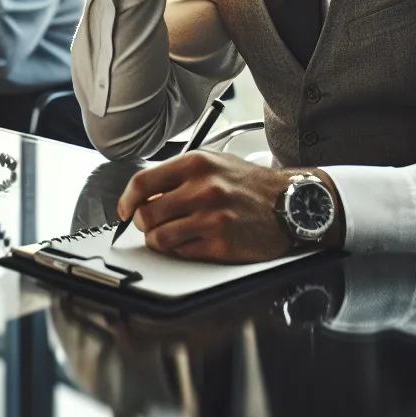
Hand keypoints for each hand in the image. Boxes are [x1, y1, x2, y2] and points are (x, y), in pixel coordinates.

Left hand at [117, 151, 332, 262]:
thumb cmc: (248, 184)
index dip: (126, 200)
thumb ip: (177, 175)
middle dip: (143, 223)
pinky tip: (192, 241)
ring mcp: (213, 218)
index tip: (125, 210)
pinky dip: (181, 250)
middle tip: (150, 224)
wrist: (290, 202)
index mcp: (196, 164)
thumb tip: (142, 196)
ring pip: (160, 237)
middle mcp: (204, 189)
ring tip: (168, 235)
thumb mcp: (213, 163)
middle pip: (146, 214)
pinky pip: (182, 252)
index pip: (142, 183)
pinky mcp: (222, 244)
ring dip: (158, 240)